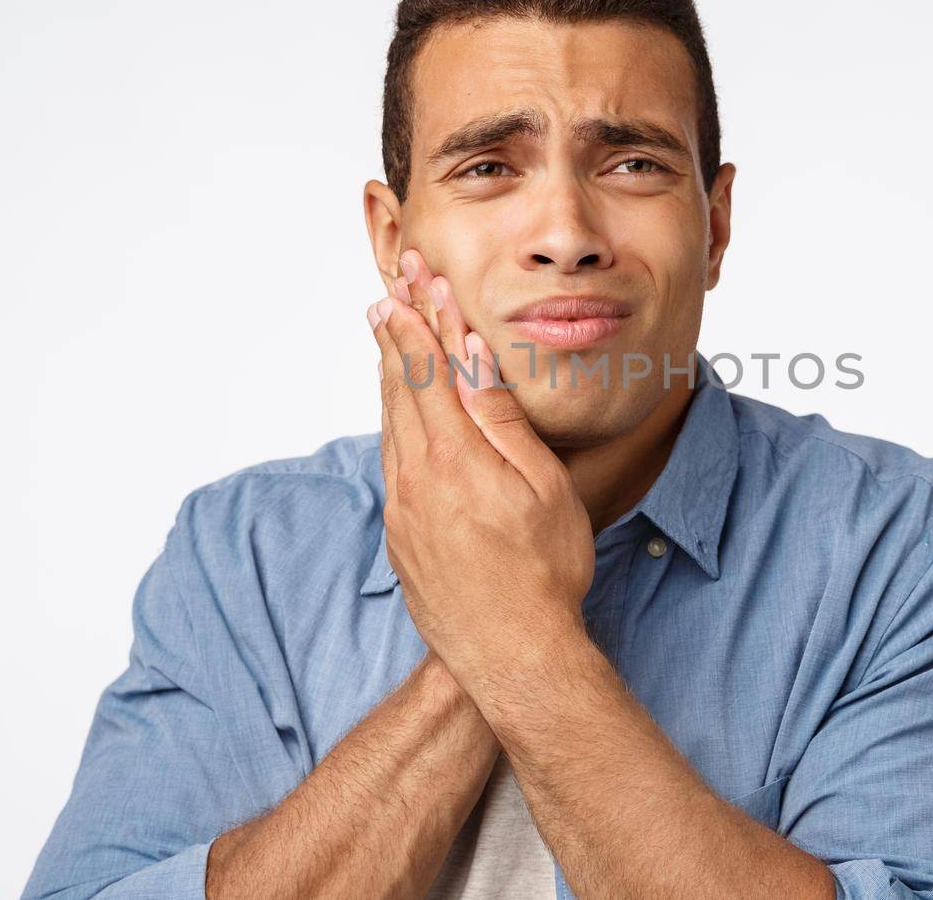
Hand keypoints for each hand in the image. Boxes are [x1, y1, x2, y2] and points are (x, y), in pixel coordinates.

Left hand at [367, 249, 594, 690]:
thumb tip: (474, 358)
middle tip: (395, 284)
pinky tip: (396, 408)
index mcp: (452, 457)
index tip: (420, 278)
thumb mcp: (541, 485)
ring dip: (389, 369)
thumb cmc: (544, 572)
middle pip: (400, 385)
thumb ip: (501, 417)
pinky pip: (390, 456)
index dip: (425, 318)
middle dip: (399, 329)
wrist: (510, 655)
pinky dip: (391, 415)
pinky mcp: (400, 533)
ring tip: (387, 328)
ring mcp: (402, 506)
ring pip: (389, 420)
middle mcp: (414, 476)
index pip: (431, 368)